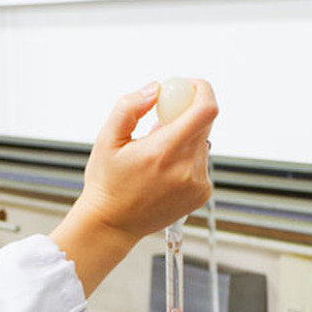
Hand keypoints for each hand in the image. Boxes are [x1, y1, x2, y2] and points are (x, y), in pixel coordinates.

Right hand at [79, 78, 216, 240]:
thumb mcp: (107, 139)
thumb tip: (155, 89)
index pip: (205, 109)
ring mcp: (197, 183)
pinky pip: (201, 162)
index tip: (186, 87)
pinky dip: (186, 158)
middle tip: (159, 123)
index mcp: (163, 152)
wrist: (112, 224)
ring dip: (184, 138)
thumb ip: (130, 107)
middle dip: (184, 114)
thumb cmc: (107, 184)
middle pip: (204, 122)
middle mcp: (186, 169)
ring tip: (155, 156)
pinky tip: (163, 172)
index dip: (201, 90)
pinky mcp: (201, 193)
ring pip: (201, 142)